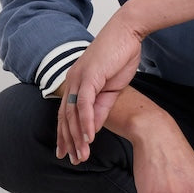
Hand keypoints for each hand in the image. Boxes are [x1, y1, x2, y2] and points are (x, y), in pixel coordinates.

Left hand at [56, 10, 142, 163]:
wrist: (128, 32)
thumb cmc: (121, 55)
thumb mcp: (111, 89)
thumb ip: (101, 108)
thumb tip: (94, 128)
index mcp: (76, 83)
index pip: (66, 114)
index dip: (66, 134)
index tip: (68, 152)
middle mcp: (72, 81)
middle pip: (65, 117)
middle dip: (68, 141)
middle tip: (72, 160)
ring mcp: (78, 78)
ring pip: (73, 113)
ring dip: (77, 136)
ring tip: (82, 155)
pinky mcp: (89, 76)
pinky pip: (84, 104)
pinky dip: (86, 121)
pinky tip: (89, 136)